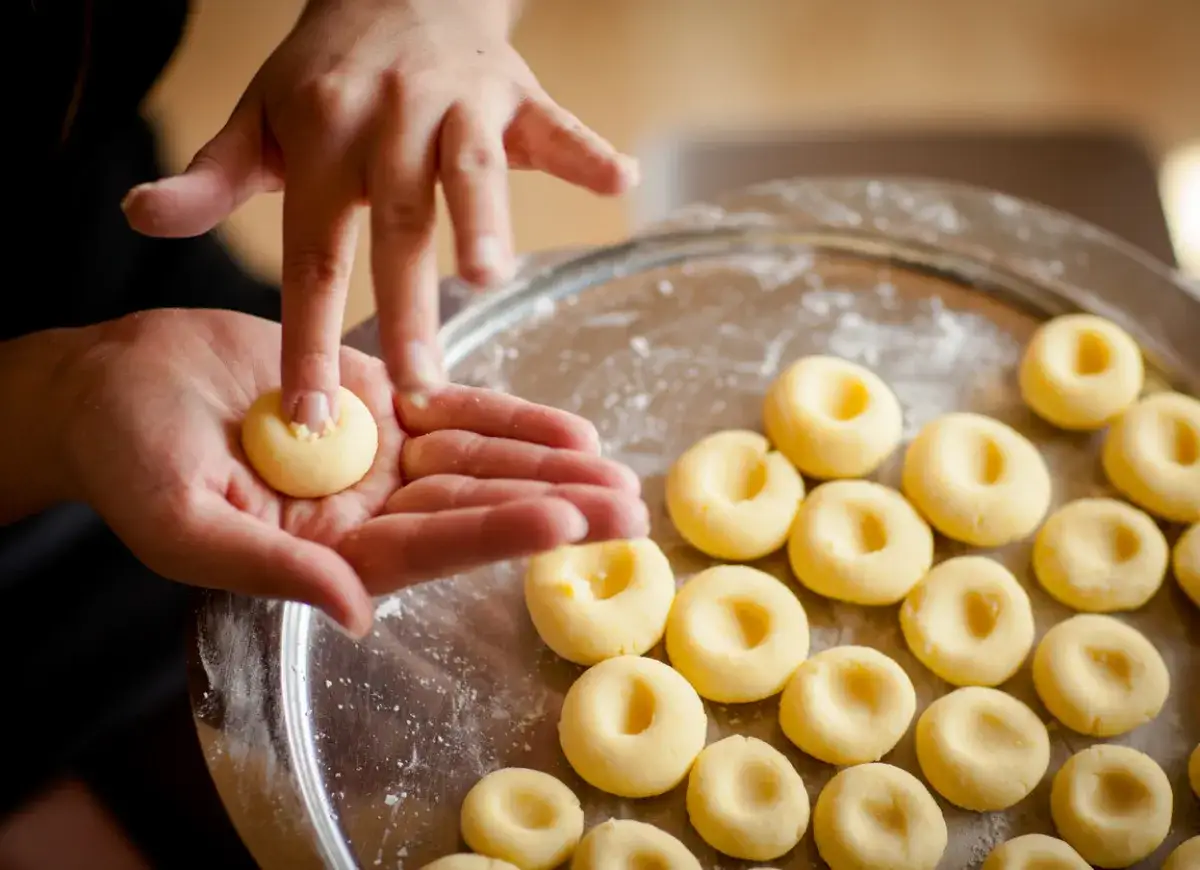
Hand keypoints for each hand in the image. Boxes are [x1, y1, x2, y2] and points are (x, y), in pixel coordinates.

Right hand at [62, 309, 646, 636]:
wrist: (113, 381)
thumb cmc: (127, 458)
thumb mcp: (184, 520)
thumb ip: (271, 568)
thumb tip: (357, 613)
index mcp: (325, 553)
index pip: (428, 548)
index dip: (496, 533)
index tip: (564, 522)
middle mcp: (365, 509)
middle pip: (474, 508)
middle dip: (552, 504)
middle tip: (629, 507)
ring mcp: (377, 453)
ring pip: (478, 460)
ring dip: (546, 462)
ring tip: (615, 466)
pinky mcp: (376, 397)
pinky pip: (453, 408)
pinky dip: (507, 415)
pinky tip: (565, 429)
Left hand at [122, 0, 637, 423]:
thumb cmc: (327, 73)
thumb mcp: (258, 117)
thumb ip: (210, 176)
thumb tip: (135, 215)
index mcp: (322, 140)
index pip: (313, 254)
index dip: (310, 337)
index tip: (311, 415)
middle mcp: (388, 123)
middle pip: (397, 225)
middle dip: (407, 305)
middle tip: (418, 386)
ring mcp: (456, 103)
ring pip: (471, 167)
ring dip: (486, 216)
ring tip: (491, 276)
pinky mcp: (515, 93)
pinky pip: (556, 123)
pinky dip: (587, 152)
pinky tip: (620, 182)